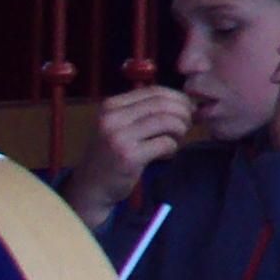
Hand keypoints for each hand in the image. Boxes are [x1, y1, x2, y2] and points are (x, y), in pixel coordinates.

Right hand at [68, 85, 190, 224]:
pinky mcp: (128, 156)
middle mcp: (112, 119)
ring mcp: (118, 137)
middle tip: (189, 123)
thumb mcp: (119, 126)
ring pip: (167, 121)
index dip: (178, 98)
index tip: (189, 108)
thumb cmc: (111, 155)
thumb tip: (183, 101)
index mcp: (110, 106)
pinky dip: (173, 147)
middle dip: (183, 112)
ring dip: (180, 129)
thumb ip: (143, 112)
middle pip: (163, 104)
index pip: (154, 91)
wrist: (90, 187)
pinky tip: (167, 154)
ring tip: (177, 138)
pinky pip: (165, 143)